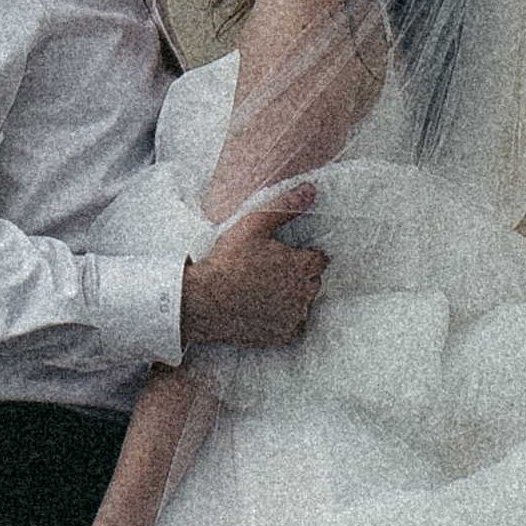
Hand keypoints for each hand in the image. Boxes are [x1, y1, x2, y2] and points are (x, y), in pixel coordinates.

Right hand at [182, 191, 325, 348]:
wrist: (204, 301)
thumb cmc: (228, 261)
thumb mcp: (254, 224)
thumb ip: (285, 206)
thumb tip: (311, 189)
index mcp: (303, 266)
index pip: (320, 259)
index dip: (305, 255)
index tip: (287, 255)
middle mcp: (304, 293)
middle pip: (313, 281)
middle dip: (300, 276)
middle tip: (272, 270)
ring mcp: (294, 317)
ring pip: (305, 304)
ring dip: (293, 298)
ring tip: (267, 290)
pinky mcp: (282, 335)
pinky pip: (295, 327)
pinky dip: (286, 320)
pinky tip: (267, 310)